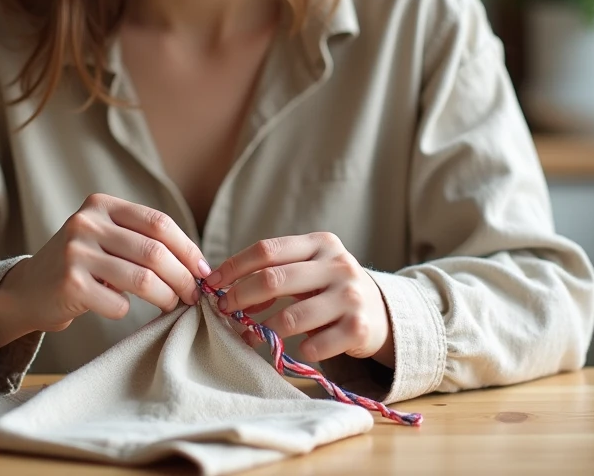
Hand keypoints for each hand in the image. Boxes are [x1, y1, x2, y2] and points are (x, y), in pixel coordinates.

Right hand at [0, 194, 208, 354]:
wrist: (28, 291)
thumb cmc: (80, 266)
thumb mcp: (106, 239)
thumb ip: (142, 241)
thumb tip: (198, 265)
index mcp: (101, 205)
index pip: (158, 223)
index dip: (187, 248)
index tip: (203, 270)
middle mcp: (86, 223)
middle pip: (155, 252)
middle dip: (182, 277)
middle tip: (193, 296)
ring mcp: (75, 252)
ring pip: (142, 279)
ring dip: (166, 297)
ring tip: (171, 305)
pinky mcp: (69, 284)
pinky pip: (118, 303)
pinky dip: (128, 310)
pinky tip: (120, 308)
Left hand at [204, 232, 391, 363]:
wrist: (381, 313)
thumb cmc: (330, 289)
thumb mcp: (309, 270)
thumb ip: (273, 272)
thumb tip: (227, 291)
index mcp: (321, 243)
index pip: (267, 250)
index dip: (234, 266)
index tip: (212, 282)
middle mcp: (338, 265)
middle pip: (274, 279)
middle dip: (240, 297)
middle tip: (224, 311)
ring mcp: (351, 297)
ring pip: (290, 318)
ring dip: (263, 330)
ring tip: (251, 336)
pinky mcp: (359, 329)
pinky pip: (314, 346)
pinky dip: (299, 350)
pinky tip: (299, 348)